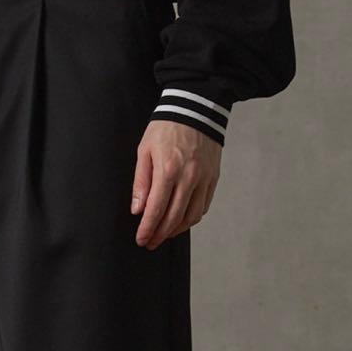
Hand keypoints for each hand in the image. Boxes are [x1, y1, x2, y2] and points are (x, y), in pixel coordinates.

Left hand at [131, 121, 221, 249]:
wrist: (197, 108)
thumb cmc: (166, 128)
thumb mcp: (145, 150)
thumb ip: (141, 182)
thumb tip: (137, 209)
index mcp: (168, 170)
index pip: (156, 210)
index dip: (147, 229)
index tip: (141, 240)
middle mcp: (189, 178)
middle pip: (173, 218)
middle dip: (160, 235)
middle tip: (150, 242)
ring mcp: (204, 179)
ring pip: (191, 217)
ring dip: (176, 231)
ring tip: (163, 234)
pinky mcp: (213, 178)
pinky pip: (203, 207)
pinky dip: (191, 219)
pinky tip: (180, 221)